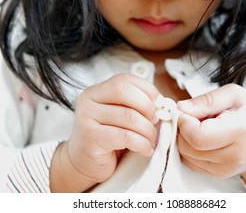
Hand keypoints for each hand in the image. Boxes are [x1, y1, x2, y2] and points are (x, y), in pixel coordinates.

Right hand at [50, 74, 160, 191]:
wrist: (83, 164)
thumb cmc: (107, 140)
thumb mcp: (120, 116)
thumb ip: (135, 106)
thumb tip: (162, 104)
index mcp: (97, 91)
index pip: (125, 80)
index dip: (148, 90)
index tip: (159, 104)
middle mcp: (89, 101)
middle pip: (124, 92)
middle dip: (147, 107)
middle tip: (155, 121)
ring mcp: (87, 118)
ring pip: (129, 117)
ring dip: (148, 130)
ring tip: (151, 140)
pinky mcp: (91, 138)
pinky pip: (125, 136)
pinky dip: (142, 144)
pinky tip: (145, 150)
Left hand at [176, 84, 245, 191]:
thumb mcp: (235, 95)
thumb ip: (207, 99)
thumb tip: (181, 107)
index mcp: (241, 131)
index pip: (198, 136)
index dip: (185, 122)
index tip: (188, 112)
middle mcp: (234, 155)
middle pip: (189, 147)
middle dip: (182, 129)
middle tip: (193, 117)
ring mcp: (226, 169)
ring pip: (186, 156)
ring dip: (184, 139)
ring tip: (200, 127)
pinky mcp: (218, 175)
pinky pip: (190, 162)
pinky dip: (189, 149)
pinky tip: (201, 138)